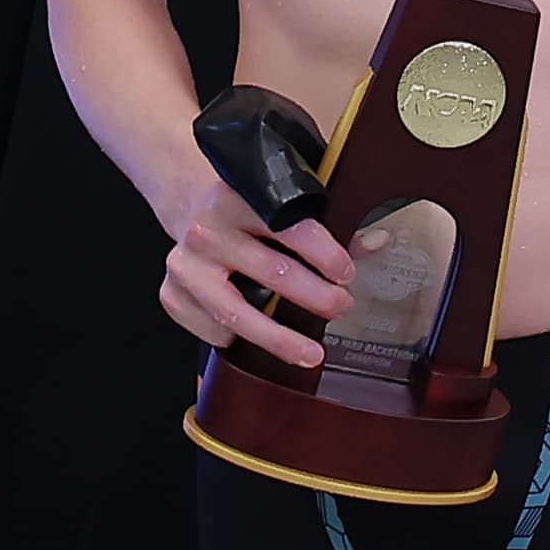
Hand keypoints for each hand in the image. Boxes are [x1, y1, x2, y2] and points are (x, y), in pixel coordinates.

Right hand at [159, 170, 355, 370]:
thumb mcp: (280, 198)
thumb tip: (378, 242)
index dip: (324, 254)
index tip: (347, 274)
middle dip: (314, 296)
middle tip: (342, 308)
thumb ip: (327, 222)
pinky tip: (256, 338)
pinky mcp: (171, 293)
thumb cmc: (245, 203)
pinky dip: (235, 339)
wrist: (188, 198)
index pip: (288, 227)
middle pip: (269, 271)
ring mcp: (184, 264)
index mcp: (237, 195)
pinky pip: (209, 329)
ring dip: (278, 338)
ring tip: (311, 353)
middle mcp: (207, 230)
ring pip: (235, 312)